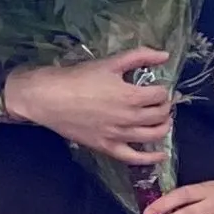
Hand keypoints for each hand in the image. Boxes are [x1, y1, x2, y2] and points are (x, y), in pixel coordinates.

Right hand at [0, 50, 172, 165]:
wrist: (48, 97)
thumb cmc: (78, 78)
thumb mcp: (110, 62)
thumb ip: (140, 56)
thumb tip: (165, 55)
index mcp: (131, 96)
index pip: (160, 95)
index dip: (163, 90)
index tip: (158, 88)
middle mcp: (129, 118)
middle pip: (160, 115)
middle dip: (164, 107)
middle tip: (160, 102)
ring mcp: (119, 136)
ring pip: (153, 136)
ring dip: (164, 127)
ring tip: (163, 121)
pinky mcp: (107, 148)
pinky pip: (135, 158)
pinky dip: (151, 158)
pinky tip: (161, 155)